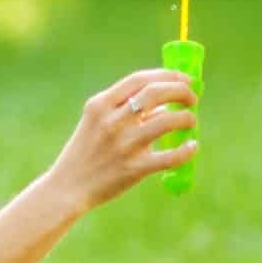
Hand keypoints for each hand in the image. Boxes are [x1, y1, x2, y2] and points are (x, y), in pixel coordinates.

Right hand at [47, 69, 198, 210]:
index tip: (183, 79)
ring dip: (186, 117)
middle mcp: (111, 121)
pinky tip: (192, 146)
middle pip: (155, 93)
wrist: (68, 187)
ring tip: (191, 121)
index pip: (139, 79)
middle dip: (181, 90)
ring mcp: (122, 145)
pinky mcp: (133, 168)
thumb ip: (126, 111)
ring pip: (166, 121)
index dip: (166, 75)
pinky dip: (186, 150)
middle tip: (192, 98)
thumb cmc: (86, 152)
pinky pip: (169, 157)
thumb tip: (165, 106)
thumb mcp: (97, 123)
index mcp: (100, 104)